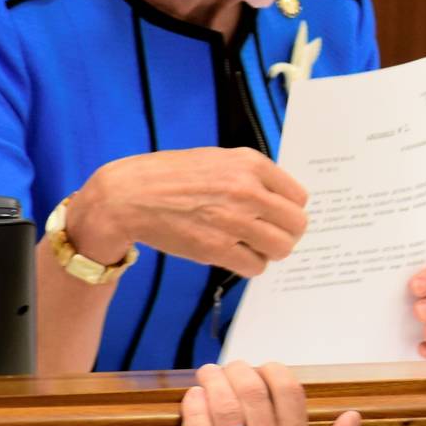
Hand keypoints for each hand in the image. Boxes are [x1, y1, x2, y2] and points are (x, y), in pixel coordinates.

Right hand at [74, 148, 307, 276]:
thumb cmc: (172, 177)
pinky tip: (235, 255)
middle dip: (285, 233)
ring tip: (252, 246)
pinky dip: (250, 265)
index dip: (288, 210)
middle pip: (296, 224)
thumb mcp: (218, 159)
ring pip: (281, 248)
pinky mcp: (215, 248)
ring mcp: (232, 220)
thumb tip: (282, 200)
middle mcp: (247, 190)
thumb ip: (252, 175)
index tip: (276, 216)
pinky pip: (255, 266)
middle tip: (268, 236)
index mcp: (251, 164)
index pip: (298, 197)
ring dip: (270, 251)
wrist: (127, 196)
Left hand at [180, 361, 361, 425]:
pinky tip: (192, 400)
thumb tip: (350, 418)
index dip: (276, 372)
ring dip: (213, 383)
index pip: (287, 392)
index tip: (269, 370)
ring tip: (209, 373)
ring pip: (221, 408)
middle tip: (233, 367)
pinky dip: (193, 413)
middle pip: (251, 392)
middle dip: (240, 371)